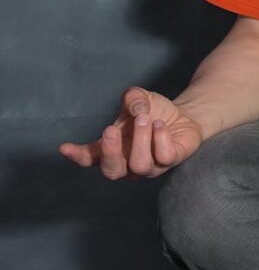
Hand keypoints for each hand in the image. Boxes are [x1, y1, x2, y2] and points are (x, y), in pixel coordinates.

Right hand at [58, 87, 203, 179]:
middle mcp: (128, 162)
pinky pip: (164, 158)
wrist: (183, 116)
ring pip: (139, 165)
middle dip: (110, 152)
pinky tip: (160, 125)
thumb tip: (136, 109)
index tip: (64, 147)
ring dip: (140, 139)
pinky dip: (160, 139)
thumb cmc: (153, 111)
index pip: (89, 158)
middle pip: (111, 172)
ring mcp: (150, 166)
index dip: (77, 156)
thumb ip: (132, 98)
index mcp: (112, 148)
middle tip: (111, 130)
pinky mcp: (171, 162)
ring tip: (144, 118)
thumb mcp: (138, 98)